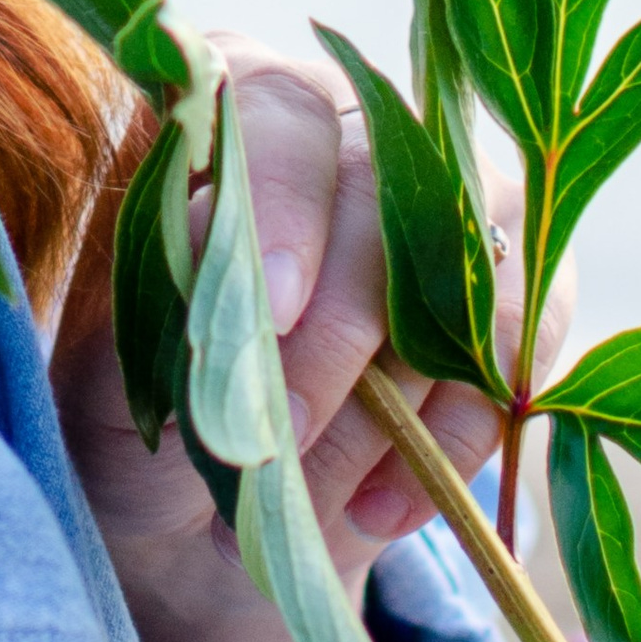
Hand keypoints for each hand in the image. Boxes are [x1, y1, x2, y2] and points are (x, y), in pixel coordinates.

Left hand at [50, 39, 572, 641]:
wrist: (199, 528)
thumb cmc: (142, 427)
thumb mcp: (119, 381)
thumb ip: (164, 311)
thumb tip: (222, 236)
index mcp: (227, 115)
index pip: (276, 112)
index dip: (284, 202)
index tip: (272, 310)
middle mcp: (347, 135)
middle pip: (392, 183)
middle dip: (345, 324)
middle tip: (284, 433)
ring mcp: (444, 210)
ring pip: (473, 264)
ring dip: (400, 399)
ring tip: (312, 494)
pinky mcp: (507, 298)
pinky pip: (521, 351)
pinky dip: (455, 441)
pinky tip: (371, 508)